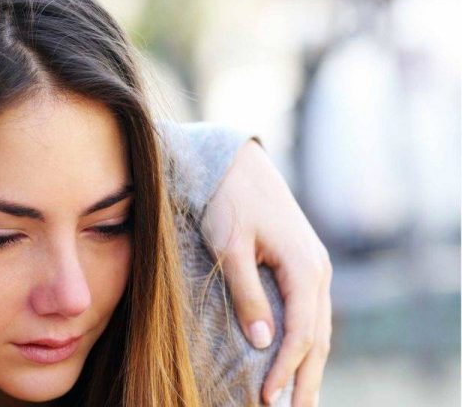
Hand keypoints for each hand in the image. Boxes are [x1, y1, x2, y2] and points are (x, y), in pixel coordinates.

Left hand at [203, 140, 331, 406]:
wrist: (237, 163)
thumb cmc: (228, 201)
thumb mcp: (231, 247)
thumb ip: (247, 294)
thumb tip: (263, 342)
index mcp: (304, 266)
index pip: (302, 331)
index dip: (286, 368)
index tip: (267, 397)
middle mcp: (317, 269)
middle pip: (318, 335)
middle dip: (306, 377)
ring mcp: (313, 265)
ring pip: (318, 324)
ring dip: (309, 362)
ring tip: (299, 397)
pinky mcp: (301, 263)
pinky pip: (310, 310)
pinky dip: (306, 339)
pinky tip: (295, 356)